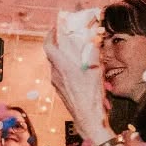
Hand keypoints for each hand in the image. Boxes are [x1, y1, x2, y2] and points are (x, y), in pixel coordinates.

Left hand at [43, 25, 111, 145]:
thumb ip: (94, 52)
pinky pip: (61, 75)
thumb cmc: (91, 95)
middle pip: (53, 55)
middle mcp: (55, 75)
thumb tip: (95, 39)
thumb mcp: (96, 69)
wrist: (88, 118)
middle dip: (61, 45)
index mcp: (62, 66)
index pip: (48, 46)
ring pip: (57, 66)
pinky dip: (67, 69)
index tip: (56, 28)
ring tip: (79, 54)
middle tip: (70, 38)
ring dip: (65, 58)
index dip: (50, 34)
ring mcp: (57, 84)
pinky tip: (80, 70)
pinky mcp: (61, 91)